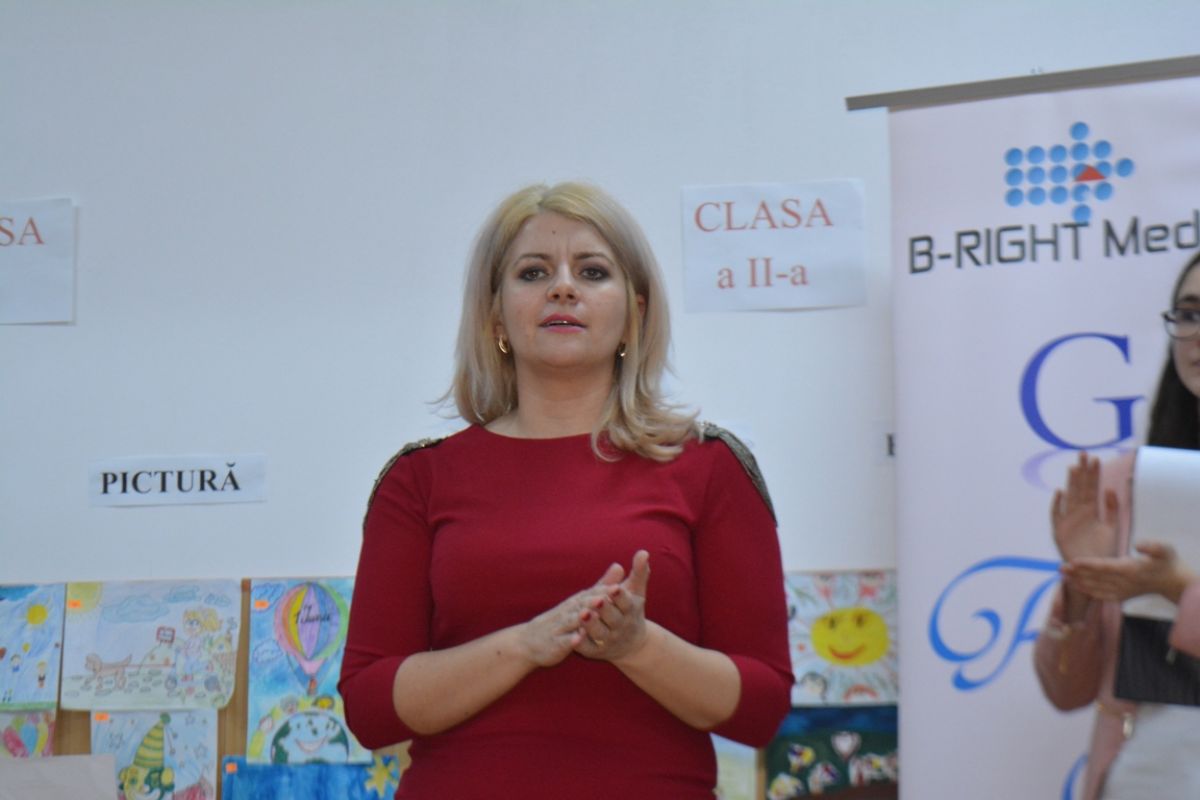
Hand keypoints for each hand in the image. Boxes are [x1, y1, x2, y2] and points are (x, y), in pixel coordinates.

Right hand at [518, 582, 620, 667]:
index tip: (624, 580)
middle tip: (615, 590)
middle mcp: (570, 611)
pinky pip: (564, 641)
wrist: (529, 641)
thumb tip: (620, 566)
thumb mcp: (582, 601)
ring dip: (585, 615)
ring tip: (596, 610)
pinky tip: (578, 639)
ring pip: (574, 619)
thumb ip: (601, 585)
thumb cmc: (561, 619)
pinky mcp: (556, 643)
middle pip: (585, 602)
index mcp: (578, 601)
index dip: (608, 587)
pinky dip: (571, 640)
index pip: (595, 592)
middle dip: (599, 597)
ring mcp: (562, 626)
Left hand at [575, 550, 650, 661]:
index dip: (620, 596)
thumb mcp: (637, 592)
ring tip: (582, 615)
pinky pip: (588, 648)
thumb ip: (639, 572)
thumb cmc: (630, 610)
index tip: (615, 588)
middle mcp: (620, 626)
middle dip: (605, 609)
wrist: (631, 644)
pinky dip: (581, 644)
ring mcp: (608, 639)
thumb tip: (643, 552)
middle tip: (597, 600)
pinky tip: (573, 637)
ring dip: (592, 625)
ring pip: (600, 633)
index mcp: (629, 610)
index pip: (626, 602)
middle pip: (613, 618)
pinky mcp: (596, 651)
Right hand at [1051, 451, 1118, 561]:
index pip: (1092, 487)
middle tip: (1083, 454)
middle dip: (1081, 471)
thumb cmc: (1103, 551)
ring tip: (1074, 468)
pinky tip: (1060, 492)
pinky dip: (1058, 504)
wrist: (1094, 569)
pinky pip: (1056, 514)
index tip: (1095, 459)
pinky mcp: (1059, 530)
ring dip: (1071, 483)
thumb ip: (1112, 510)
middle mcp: (1078, 512)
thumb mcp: (1112, 528)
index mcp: (1091, 510)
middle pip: (1079, 488)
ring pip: (1069, 496)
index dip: (1093, 474)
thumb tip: (1110, 489)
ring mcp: (1068, 519)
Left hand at [1061, 541, 1195, 603]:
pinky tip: (1075, 587)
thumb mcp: (1165, 549)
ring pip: (1096, 588)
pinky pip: (1101, 596)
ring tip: (1062, 577)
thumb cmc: (1166, 561)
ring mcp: (1122, 591)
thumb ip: (1153, 546)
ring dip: (1078, 583)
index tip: (1073, 561)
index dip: (1088, 564)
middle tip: (1059, 568)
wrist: (1172, 581)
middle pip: (1096, 578)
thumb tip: (1138, 544)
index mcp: (1130, 570)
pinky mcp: (1121, 596)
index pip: (1105, 567)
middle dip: (1077, 573)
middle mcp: (1124, 583)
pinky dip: (1087, 592)